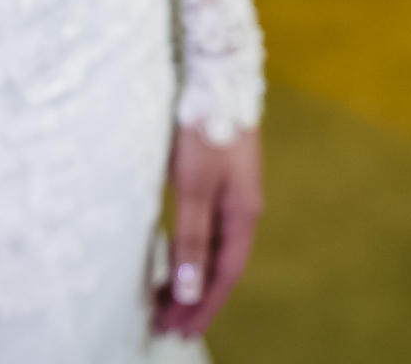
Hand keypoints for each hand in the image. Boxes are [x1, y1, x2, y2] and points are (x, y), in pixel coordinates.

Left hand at [154, 127, 262, 336]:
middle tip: (167, 324)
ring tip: (167, 299)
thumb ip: (192, 237)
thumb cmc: (205, 130)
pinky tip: (177, 256)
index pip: (224, 274)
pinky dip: (193, 249)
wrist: (217, 80)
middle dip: (196, 297)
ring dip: (193, 275)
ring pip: (213, 247)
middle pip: (220, 264)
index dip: (203, 304)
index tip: (181, 329)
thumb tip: (191, 288)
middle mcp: (242, 209)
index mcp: (243, 215)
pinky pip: (207, 227)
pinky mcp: (217, 179)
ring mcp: (232, 193)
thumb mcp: (193, 187)